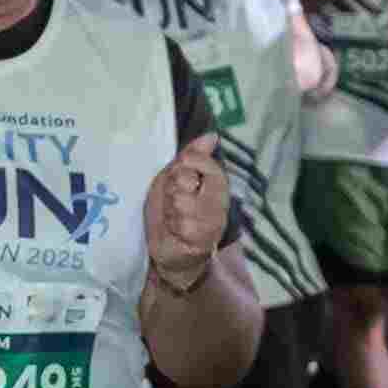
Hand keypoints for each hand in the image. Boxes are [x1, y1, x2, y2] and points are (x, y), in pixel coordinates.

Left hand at [143, 149, 239, 283]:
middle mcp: (219, 204)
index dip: (189, 162)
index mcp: (217, 186)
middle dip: (171, 187)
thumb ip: (192, 156)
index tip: (180, 170)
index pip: (208, 163)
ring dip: (168, 208)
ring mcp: (212, 223)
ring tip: (172, 216)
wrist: (170, 252)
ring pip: (179, 200)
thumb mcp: (175, 179)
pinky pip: (178, 221)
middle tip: (172, 199)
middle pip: (186, 179)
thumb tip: (211, 135)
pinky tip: (174, 230)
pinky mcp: (201, 240)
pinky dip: (170, 224)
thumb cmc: (171, 213)